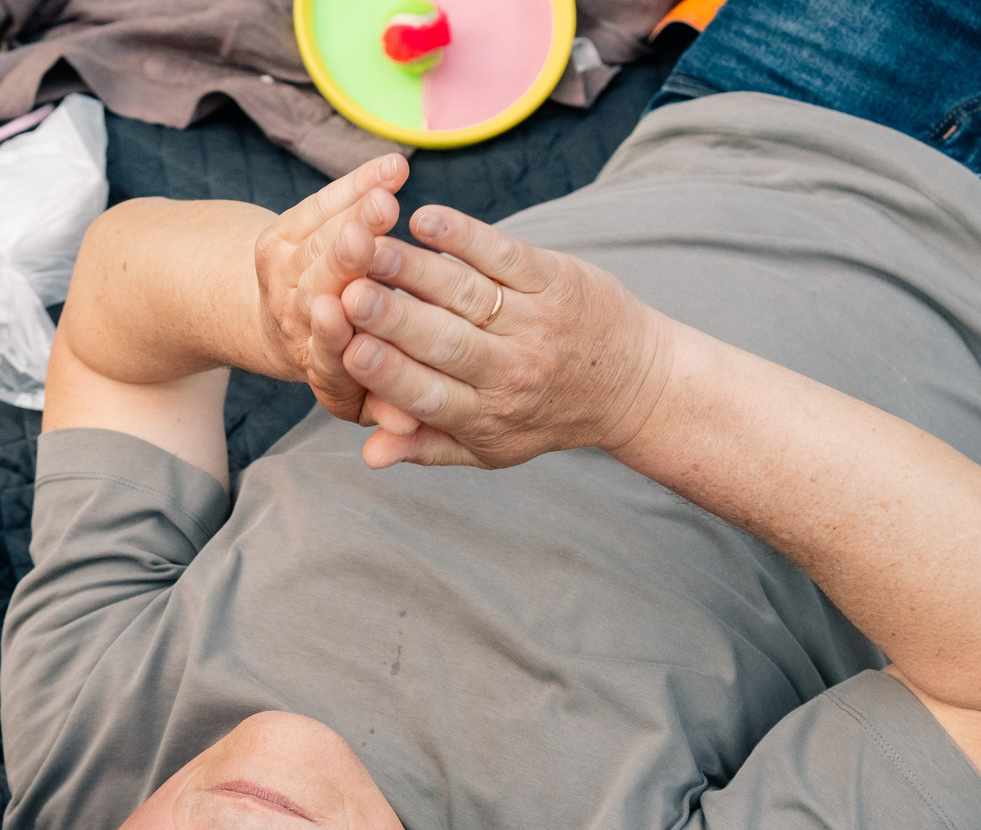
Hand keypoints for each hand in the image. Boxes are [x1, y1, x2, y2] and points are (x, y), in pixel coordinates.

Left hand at [253, 155, 410, 424]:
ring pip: (315, 243)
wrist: (292, 319)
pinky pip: (320, 203)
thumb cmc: (359, 369)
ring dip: (350, 215)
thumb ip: (388, 410)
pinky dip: (354, 183)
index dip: (337, 340)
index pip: (325, 355)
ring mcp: (281, 277)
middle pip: (316, 290)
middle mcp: (291, 324)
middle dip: (340, 265)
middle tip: (366, 240)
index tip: (352, 327)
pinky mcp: (282, 235)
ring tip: (385, 194)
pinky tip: (393, 166)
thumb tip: (406, 430)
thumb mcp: (373, 400)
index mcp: (315, 366)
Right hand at [333, 203, 673, 470]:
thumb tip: (368, 458)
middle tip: (346, 291)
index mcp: (486, 415)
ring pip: (465, 294)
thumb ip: (426, 447)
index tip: (347, 348)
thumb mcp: (491, 448)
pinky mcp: (554, 279)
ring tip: (368, 246)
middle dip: (391, 317)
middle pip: (441, 341)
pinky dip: (464, 235)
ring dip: (413, 269)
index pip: (426, 394)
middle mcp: (511, 372)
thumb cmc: (545, 415)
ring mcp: (535, 322)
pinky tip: (425, 219)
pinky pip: (504, 254)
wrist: (634, 384)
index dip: (385, 372)